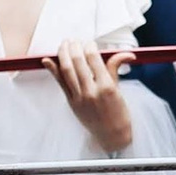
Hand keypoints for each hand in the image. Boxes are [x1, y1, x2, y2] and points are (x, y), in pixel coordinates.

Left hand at [51, 37, 133, 155]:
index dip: (89, 46)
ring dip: (63, 54)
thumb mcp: (119, 89)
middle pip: (78, 61)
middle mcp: (91, 91)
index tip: (89, 43)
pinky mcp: (72, 102)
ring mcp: (79, 97)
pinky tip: (48, 60)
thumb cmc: (118, 113)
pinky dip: (53, 70)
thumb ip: (116, 68)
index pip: (94, 59)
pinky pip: (60, 83)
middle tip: (74, 40)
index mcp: (106, 86)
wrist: (112, 134)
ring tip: (63, 44)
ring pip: (67, 70)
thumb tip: (127, 53)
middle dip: (74, 47)